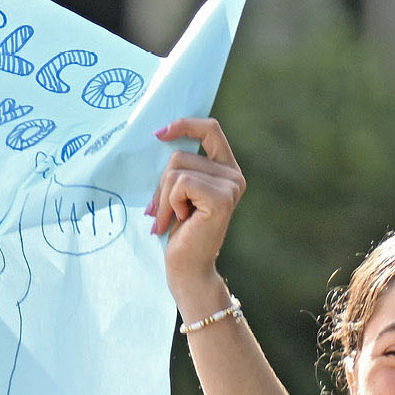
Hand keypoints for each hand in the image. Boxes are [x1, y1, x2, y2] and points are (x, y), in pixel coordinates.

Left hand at [150, 117, 243, 292]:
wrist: (188, 269)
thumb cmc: (180, 233)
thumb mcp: (178, 193)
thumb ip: (180, 168)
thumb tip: (161, 136)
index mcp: (226, 170)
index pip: (211, 129)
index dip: (185, 125)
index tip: (160, 134)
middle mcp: (234, 175)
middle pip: (181, 155)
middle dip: (162, 184)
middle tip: (162, 211)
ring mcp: (230, 186)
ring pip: (177, 169)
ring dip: (163, 197)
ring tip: (170, 219)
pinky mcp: (221, 198)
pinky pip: (180, 183)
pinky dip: (169, 203)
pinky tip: (179, 220)